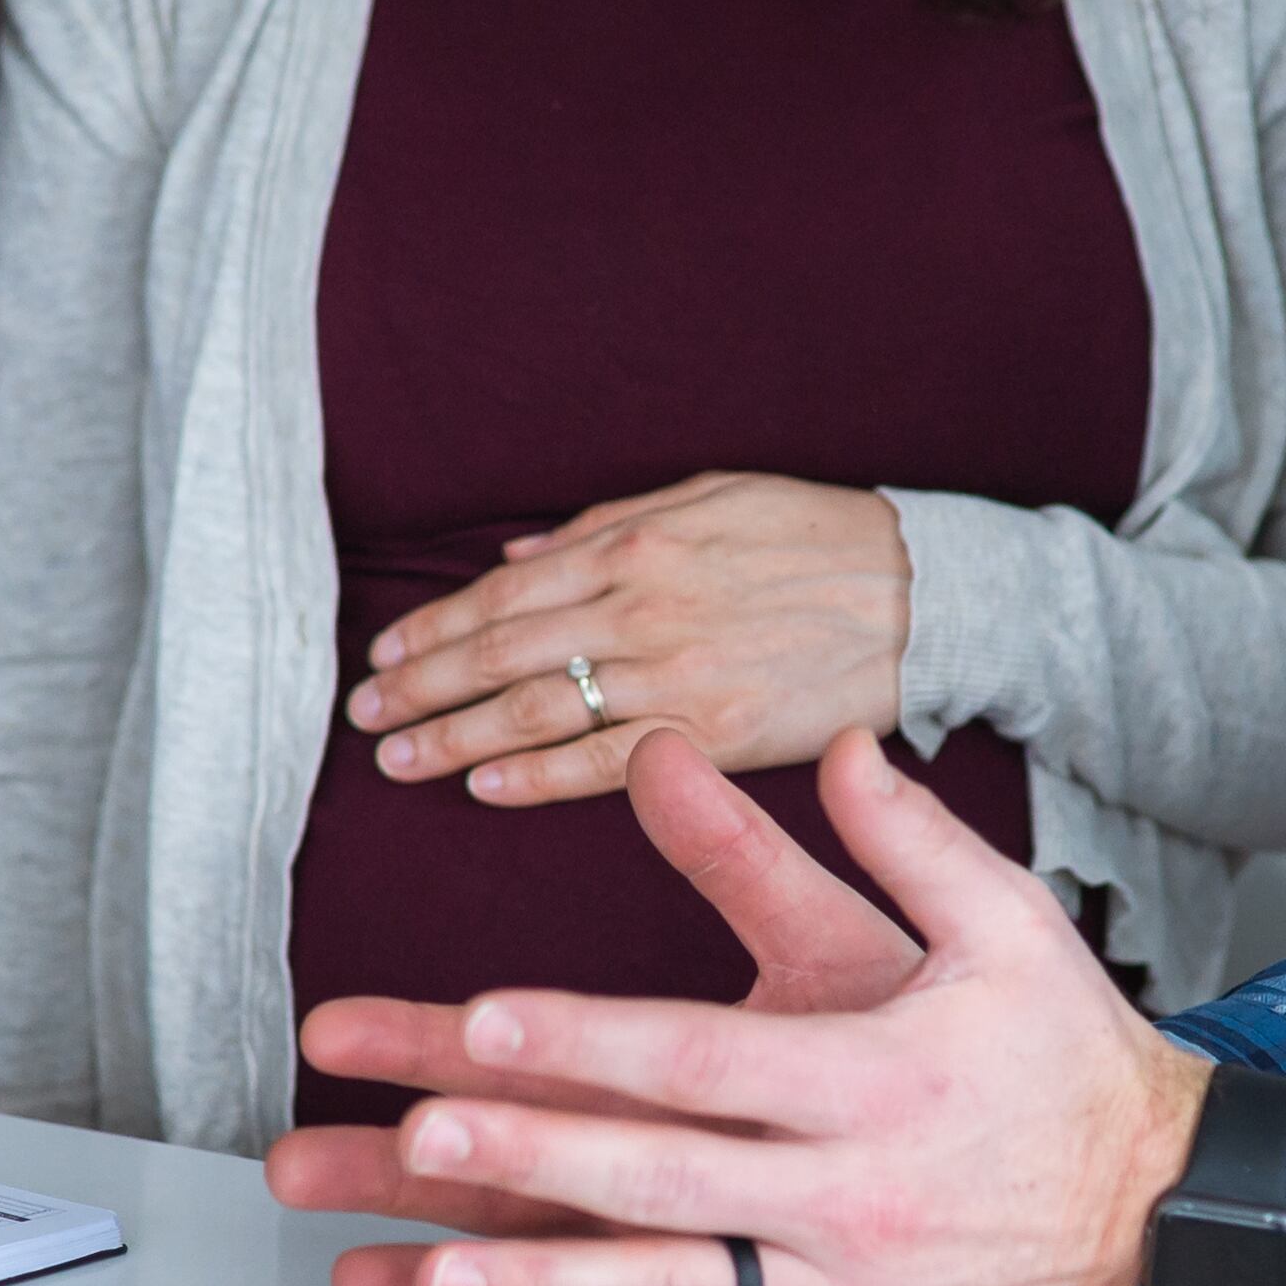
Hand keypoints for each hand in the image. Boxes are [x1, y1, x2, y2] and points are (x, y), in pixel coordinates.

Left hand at [269, 727, 1213, 1285]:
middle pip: (666, 1178)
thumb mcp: (1003, 925)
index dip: (589, 1040)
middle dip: (531, 1159)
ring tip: (424, 1277)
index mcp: (881, 1080)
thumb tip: (834, 741)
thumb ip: (902, 838)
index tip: (483, 1021)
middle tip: (415, 1136)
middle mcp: (857, 1195)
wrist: (1167, 1209)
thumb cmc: (1065, 1058)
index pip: (709, 1059)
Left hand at [348, 472, 908, 805]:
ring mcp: (676, 674)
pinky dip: (537, 778)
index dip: (434, 629)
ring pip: (537, 712)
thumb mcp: (708, 497)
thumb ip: (604, 526)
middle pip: (502, 654)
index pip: (503, 594)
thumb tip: (510, 559)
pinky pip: (607, 764)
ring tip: (399, 760)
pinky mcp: (714, 733)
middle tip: (362, 718)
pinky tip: (484, 788)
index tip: (384, 658)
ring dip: (455, 739)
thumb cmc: (814, 536)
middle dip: (422, 689)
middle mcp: (642, 608)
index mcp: (636, 544)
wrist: (923, 596)